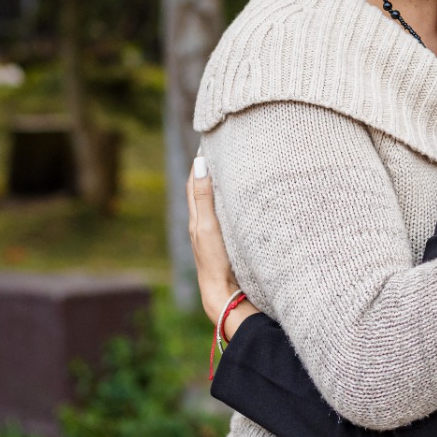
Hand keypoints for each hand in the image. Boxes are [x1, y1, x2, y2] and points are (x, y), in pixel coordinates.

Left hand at [187, 156, 257, 338]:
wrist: (224, 294)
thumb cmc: (215, 259)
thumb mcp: (208, 225)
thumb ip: (204, 196)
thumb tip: (198, 164)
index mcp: (196, 218)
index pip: (194, 183)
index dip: (200, 163)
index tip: (209, 143)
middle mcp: (203, 225)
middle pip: (203, 191)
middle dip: (209, 171)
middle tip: (222, 150)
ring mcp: (215, 235)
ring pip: (215, 203)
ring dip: (221, 186)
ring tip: (233, 169)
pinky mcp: (227, 244)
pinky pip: (226, 215)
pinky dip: (230, 202)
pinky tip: (242, 201)